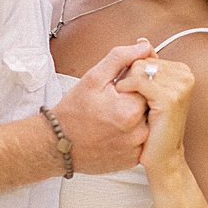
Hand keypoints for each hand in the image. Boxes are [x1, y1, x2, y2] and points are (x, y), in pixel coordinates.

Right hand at [54, 39, 151, 174]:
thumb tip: (145, 47)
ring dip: (134, 118)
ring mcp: (136, 148)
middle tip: (112, 104)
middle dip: (134, 101)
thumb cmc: (73, 112)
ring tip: (112, 118)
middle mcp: (137, 131)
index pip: (149, 86)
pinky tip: (114, 131)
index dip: (133, 84)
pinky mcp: (133, 160)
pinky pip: (141, 141)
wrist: (58, 144)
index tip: (116, 90)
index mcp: (130, 109)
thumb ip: (122, 58)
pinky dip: (131, 134)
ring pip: (146, 123)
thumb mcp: (94, 77)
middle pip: (149, 105)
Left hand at [114, 52, 194, 178]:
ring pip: (138, 69)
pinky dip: (127, 90)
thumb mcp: (149, 91)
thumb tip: (143, 41)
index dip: (131, 74)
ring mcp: (181, 86)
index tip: (135, 95)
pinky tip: (128, 105)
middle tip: (134, 103)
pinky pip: (138, 81)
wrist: (161, 156)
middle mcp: (185, 75)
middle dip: (129, 79)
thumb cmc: (152, 126)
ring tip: (133, 106)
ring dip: (127, 87)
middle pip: (141, 60)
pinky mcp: (171, 98)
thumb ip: (147, 64)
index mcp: (181, 70)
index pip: (144, 56)